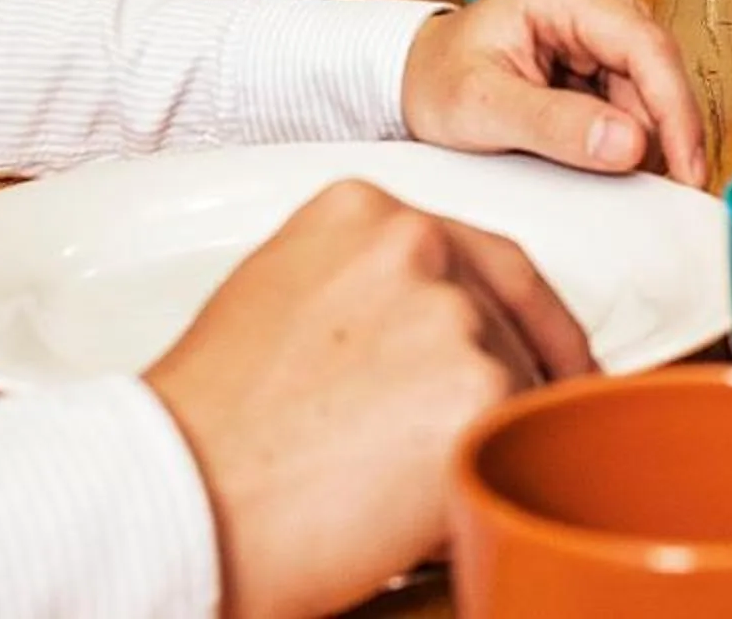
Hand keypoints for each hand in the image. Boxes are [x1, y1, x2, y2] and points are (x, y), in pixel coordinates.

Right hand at [144, 181, 594, 618]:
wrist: (181, 494)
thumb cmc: (211, 423)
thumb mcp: (284, 297)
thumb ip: (369, 287)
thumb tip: (436, 329)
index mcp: (365, 212)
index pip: (487, 260)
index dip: (525, 321)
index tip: (550, 358)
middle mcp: (417, 243)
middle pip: (509, 322)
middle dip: (501, 386)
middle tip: (476, 443)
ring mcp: (452, 313)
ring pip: (517, 388)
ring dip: (482, 440)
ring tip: (402, 490)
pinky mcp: (477, 391)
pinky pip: (515, 449)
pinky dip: (482, 489)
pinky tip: (420, 520)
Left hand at [401, 0, 708, 184]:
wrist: (418, 80)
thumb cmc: (437, 81)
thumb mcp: (481, 110)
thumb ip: (554, 125)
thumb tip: (630, 144)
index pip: (644, 46)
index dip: (675, 111)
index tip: (687, 168)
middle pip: (656, 67)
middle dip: (658, 130)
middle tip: (649, 187)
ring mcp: (602, 16)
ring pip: (653, 84)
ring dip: (640, 132)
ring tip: (592, 165)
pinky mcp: (605, 46)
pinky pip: (639, 94)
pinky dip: (628, 130)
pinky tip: (598, 151)